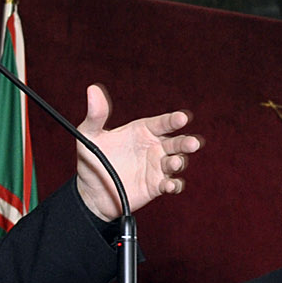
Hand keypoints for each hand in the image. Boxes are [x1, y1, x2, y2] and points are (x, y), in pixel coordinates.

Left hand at [74, 85, 201, 220]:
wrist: (91, 192)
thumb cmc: (91, 160)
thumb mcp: (90, 135)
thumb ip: (96, 114)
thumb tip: (93, 89)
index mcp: (143, 131)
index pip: (163, 123)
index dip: (174, 120)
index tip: (182, 118)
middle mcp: (154, 147)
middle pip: (177, 142)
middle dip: (186, 142)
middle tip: (192, 143)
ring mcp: (157, 167)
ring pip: (178, 162)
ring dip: (179, 162)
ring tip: (173, 163)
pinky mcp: (157, 186)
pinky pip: (172, 184)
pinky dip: (174, 185)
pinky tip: (169, 185)